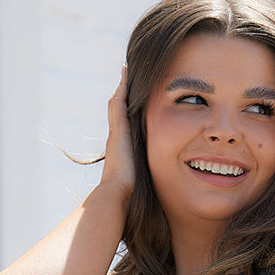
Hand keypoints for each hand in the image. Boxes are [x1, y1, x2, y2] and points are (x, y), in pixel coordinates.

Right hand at [98, 65, 134, 207]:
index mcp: (124, 150)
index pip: (128, 126)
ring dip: (122, 87)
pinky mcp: (117, 127)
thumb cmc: (131, 195)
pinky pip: (119, 101)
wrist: (116, 193)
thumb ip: (146, 183)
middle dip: (124, 95)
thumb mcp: (141, 185)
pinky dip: (122, 87)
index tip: (136, 102)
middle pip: (121, 111)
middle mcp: (117, 138)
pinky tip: (125, 72)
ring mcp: (115, 132)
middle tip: (127, 77)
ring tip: (126, 70)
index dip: (131, 113)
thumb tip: (159, 204)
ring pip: (118, 103)